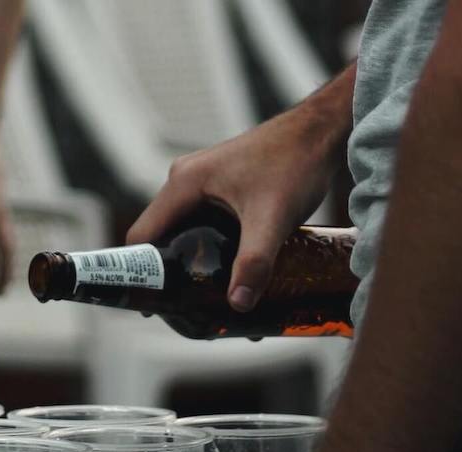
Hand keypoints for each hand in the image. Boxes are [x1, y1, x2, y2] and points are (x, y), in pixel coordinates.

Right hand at [126, 109, 340, 311]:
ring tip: (206, 297)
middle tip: (184, 308)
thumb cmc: (294, 163)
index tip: (153, 305)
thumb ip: (254, 262)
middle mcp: (185, 181)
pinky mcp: (220, 186)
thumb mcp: (271, 219)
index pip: (142, 235)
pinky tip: (228, 272)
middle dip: (170, 273)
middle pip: (161, 237)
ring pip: (183, 231)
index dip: (141, 272)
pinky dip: (209, 248)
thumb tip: (239, 304)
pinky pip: (202, 223)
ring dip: (191, 262)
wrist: (320, 133)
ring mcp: (202, 182)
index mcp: (183, 184)